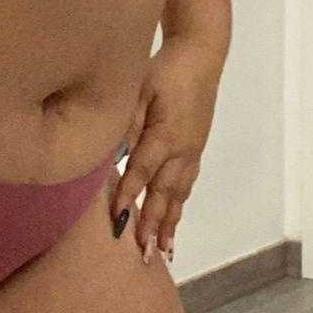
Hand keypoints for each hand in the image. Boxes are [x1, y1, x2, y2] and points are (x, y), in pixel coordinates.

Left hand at [110, 34, 226, 262]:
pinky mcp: (195, 147)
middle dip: (152, 225)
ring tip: (163, 251)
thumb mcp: (140, 89)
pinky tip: (174, 217)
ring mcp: (192, 151)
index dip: (128, 197)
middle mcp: (182, 150)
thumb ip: (128, 121)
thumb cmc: (164, 69)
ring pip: (178, 194)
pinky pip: (187, 183)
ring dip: (169, 223)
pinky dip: (180, 204)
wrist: (200, 57)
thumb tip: (112, 152)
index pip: (142, 173)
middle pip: (163, 194)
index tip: (117, 222)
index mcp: (165, 136)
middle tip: (145, 256)